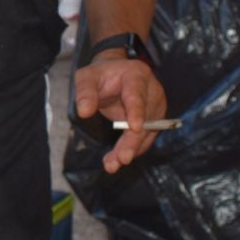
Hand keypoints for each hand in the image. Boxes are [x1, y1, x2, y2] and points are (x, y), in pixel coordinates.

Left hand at [74, 56, 166, 173]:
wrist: (116, 75)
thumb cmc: (102, 75)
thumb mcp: (87, 77)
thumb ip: (85, 92)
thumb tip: (84, 112)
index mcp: (136, 75)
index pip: (137, 93)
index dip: (137, 110)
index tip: (135, 127)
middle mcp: (150, 90)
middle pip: (144, 119)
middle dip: (133, 140)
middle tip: (123, 158)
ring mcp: (155, 106)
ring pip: (146, 133)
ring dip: (130, 149)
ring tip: (111, 164)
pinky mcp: (154, 120)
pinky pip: (144, 138)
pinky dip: (131, 150)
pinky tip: (116, 159)